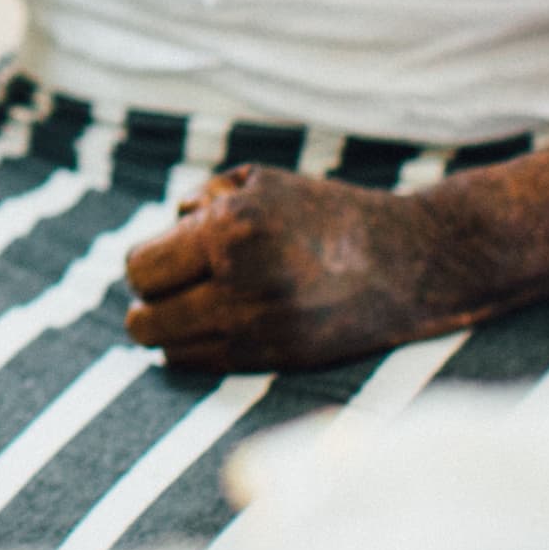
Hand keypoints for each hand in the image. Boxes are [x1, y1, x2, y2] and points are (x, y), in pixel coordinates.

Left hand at [119, 167, 479, 374]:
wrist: (408, 261)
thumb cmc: (325, 213)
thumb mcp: (260, 183)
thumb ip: (201, 200)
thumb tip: (165, 227)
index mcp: (231, 231)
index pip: (141, 268)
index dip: (144, 264)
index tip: (163, 257)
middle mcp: (241, 285)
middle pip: (144, 319)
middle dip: (150, 300)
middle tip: (172, 286)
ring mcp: (260, 330)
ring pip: (168, 350)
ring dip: (170, 330)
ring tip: (194, 306)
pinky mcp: (279, 360)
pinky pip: (203, 366)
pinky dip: (196, 349)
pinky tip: (218, 325)